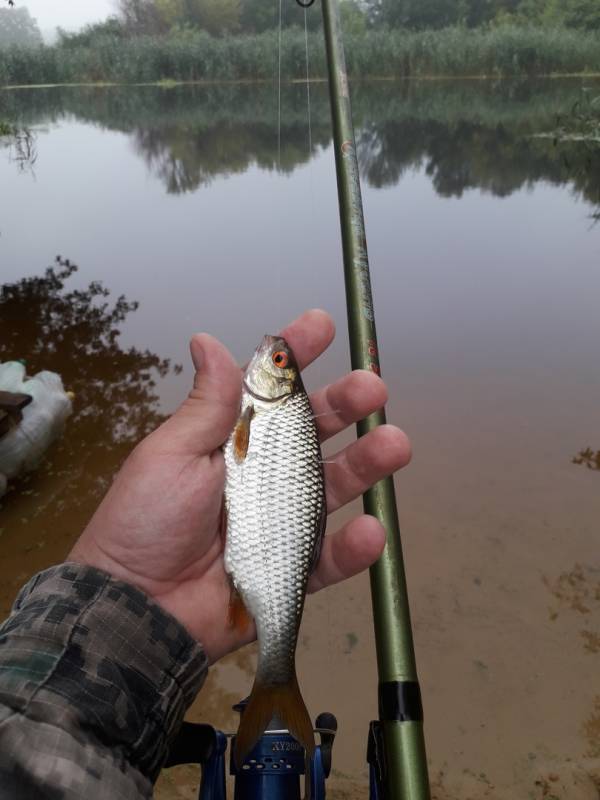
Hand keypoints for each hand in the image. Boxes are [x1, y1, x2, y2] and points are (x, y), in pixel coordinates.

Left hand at [69, 310, 410, 662]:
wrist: (134, 607)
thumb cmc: (144, 522)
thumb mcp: (170, 455)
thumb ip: (206, 405)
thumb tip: (207, 340)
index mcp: (231, 442)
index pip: (269, 392)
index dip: (295, 358)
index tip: (321, 326)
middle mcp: (261, 476)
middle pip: (313, 435)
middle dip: (346, 406)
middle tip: (374, 387)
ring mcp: (278, 522)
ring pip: (332, 488)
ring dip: (366, 466)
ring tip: (395, 445)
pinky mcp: (289, 570)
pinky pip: (328, 559)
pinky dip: (352, 548)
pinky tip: (371, 530)